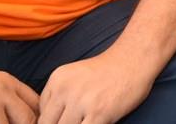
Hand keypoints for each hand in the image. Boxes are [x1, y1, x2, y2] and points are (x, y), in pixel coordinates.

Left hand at [38, 48, 153, 123]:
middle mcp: (65, 90)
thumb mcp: (74, 76)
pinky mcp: (99, 113)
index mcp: (56, 80)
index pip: (41, 115)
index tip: (67, 120)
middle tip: (76, 122)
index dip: (52, 123)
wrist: (134, 59)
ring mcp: (81, 102)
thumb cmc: (107, 71)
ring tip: (86, 121)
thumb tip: (50, 121)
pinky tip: (97, 123)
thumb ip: (60, 95)